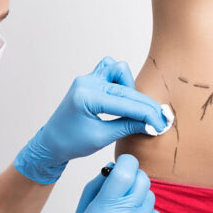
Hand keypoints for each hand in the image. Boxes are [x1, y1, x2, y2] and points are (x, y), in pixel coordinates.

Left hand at [14, 57, 168, 183]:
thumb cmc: (71, 143)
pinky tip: (122, 98)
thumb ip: (128, 127)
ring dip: (130, 88)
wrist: (51, 142)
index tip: (162, 124)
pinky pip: (109, 69)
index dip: (148, 114)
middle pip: (127, 89)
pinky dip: (120, 80)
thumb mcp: (102, 138)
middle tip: (158, 120)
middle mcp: (87, 82)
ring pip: (119, 70)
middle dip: (145, 105)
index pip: (127, 103)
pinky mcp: (89, 79)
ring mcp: (87, 78)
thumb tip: (152, 124)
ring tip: (131, 109)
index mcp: (87, 97)